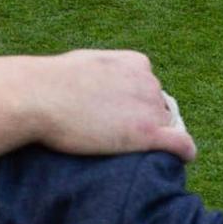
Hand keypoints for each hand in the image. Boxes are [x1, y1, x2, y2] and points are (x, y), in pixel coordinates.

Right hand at [16, 47, 194, 161]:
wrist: (38, 96)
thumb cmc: (51, 82)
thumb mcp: (85, 63)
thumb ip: (104, 72)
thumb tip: (100, 82)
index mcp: (136, 63)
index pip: (148, 88)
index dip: (135, 105)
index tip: (118, 118)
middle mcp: (149, 81)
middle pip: (157, 108)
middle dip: (142, 121)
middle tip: (113, 136)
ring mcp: (150, 107)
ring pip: (165, 127)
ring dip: (152, 138)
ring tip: (124, 149)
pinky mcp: (147, 133)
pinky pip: (181, 145)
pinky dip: (184, 152)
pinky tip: (181, 160)